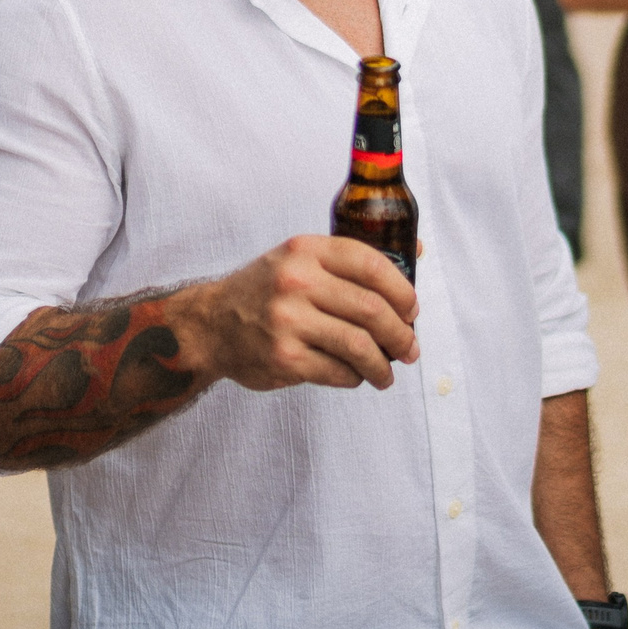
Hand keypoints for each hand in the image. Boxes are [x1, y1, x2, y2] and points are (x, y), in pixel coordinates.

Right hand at [179, 236, 419, 391]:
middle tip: (410, 347)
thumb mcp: (300, 258)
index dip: (401, 290)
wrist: (212, 324)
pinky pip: (338, 371)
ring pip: (359, 346)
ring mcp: (288, 321)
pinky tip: (356, 376)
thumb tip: (415, 252)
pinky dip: (355, 378)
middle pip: (371, 309)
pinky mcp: (284, 357)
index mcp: (306, 250)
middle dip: (401, 334)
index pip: (370, 264)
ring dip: (383, 364)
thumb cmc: (265, 290)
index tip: (412, 309)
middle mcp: (296, 282)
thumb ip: (350, 257)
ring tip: (389, 372)